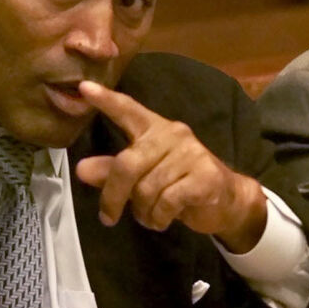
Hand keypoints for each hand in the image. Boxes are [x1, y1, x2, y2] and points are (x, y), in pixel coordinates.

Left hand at [73, 80, 267, 252]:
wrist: (227, 200)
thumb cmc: (179, 185)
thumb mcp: (143, 177)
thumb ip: (113, 172)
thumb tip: (81, 170)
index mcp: (155, 129)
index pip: (128, 110)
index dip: (107, 101)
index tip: (84, 88)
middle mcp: (173, 134)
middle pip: (128, 163)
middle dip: (113, 195)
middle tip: (107, 217)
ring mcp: (191, 153)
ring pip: (147, 189)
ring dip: (143, 212)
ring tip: (150, 216)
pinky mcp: (205, 176)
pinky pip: (167, 202)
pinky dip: (159, 218)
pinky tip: (164, 219)